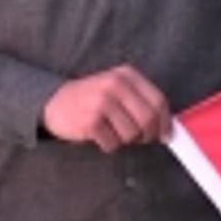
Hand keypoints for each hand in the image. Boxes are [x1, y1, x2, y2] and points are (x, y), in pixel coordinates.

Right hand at [41, 65, 170, 152]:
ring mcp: (101, 102)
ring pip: (131, 134)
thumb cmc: (93, 100)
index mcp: (127, 75)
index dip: (164, 122)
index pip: (158, 101)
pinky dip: (108, 145)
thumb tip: (168, 128)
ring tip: (112, 131)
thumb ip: (142, 102)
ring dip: (124, 140)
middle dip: (147, 135)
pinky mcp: (90, 120)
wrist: (53, 102)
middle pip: (148, 119)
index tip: (165, 134)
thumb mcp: (118, 90)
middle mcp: (115, 85)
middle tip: (139, 138)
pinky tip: (99, 134)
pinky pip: (113, 143)